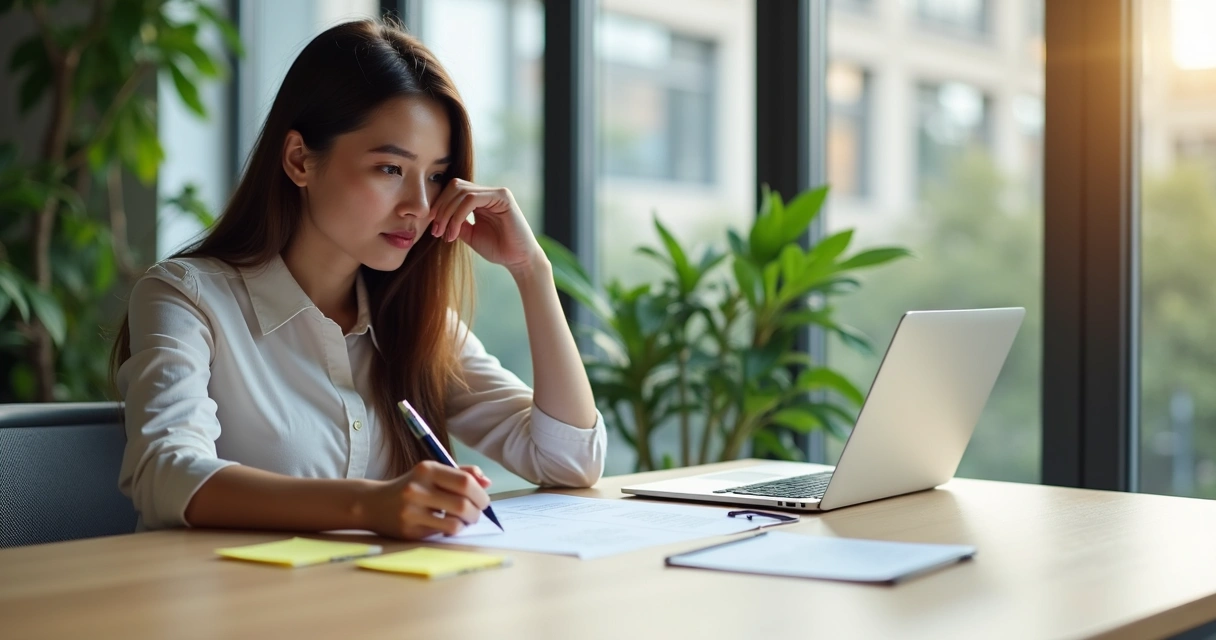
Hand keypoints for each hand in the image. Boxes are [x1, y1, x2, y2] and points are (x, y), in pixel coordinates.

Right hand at [359, 461, 492, 539]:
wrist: (373, 504)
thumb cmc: (410, 486)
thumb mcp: (432, 472)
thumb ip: (460, 473)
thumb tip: (487, 482)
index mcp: (426, 469)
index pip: (464, 481)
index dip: (480, 493)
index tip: (484, 500)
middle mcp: (417, 489)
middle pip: (462, 503)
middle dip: (477, 511)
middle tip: (476, 513)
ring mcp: (412, 511)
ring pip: (455, 523)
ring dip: (466, 524)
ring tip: (464, 520)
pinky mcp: (409, 530)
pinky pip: (442, 533)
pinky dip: (452, 530)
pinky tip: (448, 526)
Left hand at [429, 179, 542, 272]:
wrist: (518, 260)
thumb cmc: (497, 248)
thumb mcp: (470, 234)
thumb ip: (456, 222)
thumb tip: (437, 216)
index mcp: (480, 198)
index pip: (453, 190)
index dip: (439, 206)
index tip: (433, 228)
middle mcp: (488, 191)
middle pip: (454, 186)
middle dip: (441, 209)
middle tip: (436, 231)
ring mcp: (496, 192)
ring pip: (461, 192)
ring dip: (448, 214)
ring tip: (445, 234)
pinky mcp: (503, 197)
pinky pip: (472, 199)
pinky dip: (459, 215)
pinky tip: (455, 232)